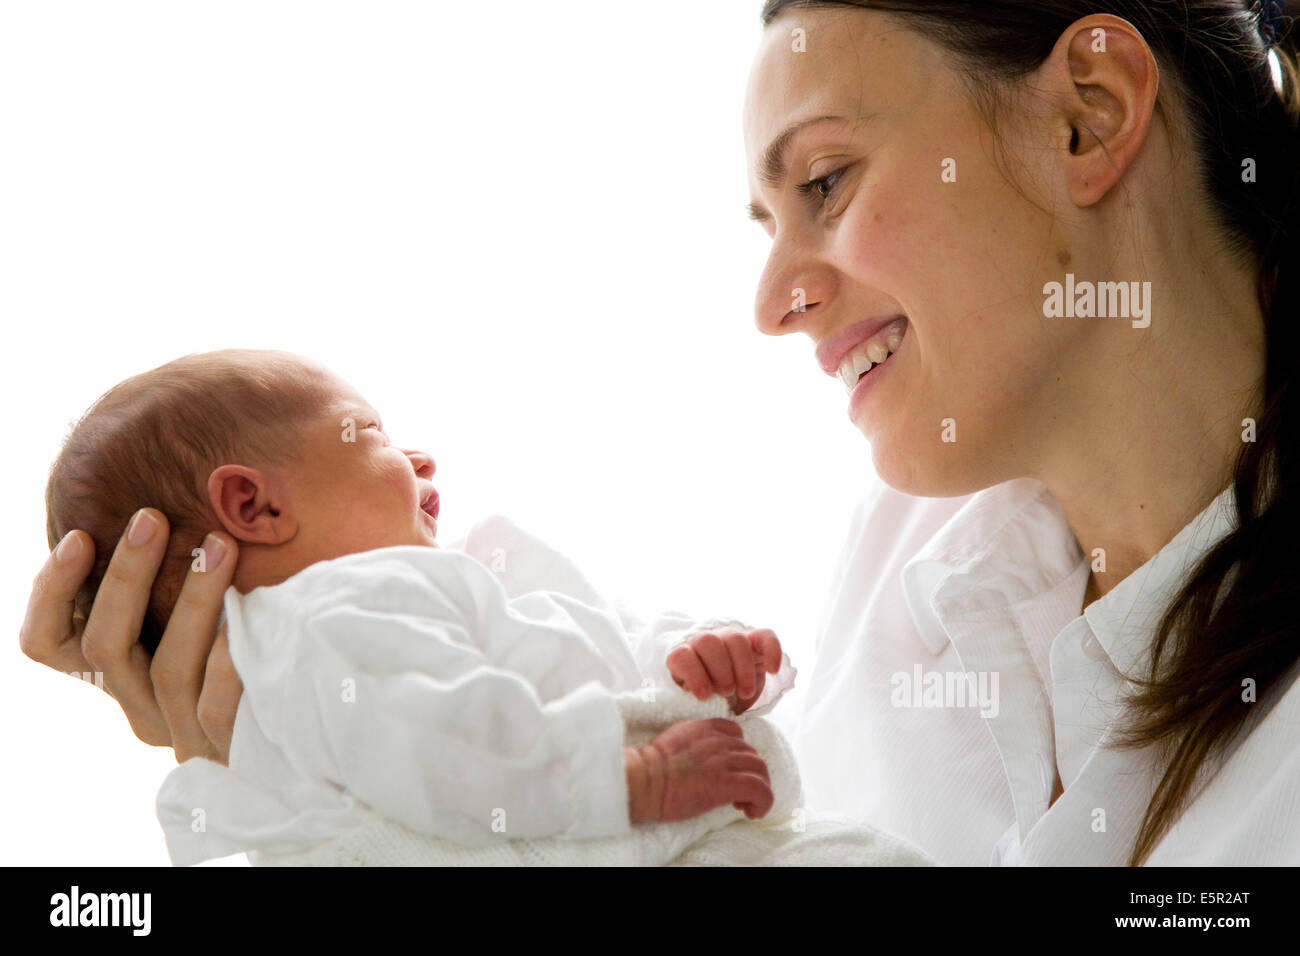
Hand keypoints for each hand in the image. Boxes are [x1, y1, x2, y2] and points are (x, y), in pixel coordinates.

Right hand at [19, 509, 243, 763]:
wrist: (310, 722)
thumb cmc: (252, 640)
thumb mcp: (203, 610)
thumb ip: (174, 576)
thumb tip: (162, 504)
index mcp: (121, 674)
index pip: (48, 645)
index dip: (51, 593)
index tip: (79, 537)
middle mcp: (140, 706)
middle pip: (105, 645)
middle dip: (126, 576)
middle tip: (151, 518)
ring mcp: (181, 731)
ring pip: (166, 668)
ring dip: (191, 599)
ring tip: (221, 544)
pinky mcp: (225, 747)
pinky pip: (216, 706)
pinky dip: (227, 660)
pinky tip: (248, 619)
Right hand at [624, 719, 772, 822]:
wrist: (643, 782)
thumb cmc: (649, 770)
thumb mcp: (673, 741)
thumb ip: (692, 742)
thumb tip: (701, 758)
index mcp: (703, 729)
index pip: (736, 732)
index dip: (738, 752)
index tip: (729, 770)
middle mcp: (718, 741)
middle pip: (751, 753)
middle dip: (748, 773)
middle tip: (735, 794)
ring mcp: (724, 761)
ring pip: (760, 769)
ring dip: (758, 787)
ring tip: (743, 805)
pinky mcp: (727, 783)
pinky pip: (761, 789)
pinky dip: (763, 801)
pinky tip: (751, 812)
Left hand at [666, 625, 782, 713]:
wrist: (725, 687)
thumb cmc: (706, 696)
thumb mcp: (695, 701)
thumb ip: (692, 701)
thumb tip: (701, 711)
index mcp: (685, 656)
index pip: (681, 656)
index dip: (693, 675)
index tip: (705, 696)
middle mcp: (705, 641)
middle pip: (708, 642)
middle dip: (719, 670)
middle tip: (726, 692)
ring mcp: (730, 637)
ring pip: (736, 639)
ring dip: (743, 668)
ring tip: (745, 692)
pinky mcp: (754, 639)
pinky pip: (765, 636)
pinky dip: (771, 651)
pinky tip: (772, 670)